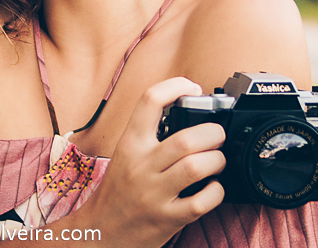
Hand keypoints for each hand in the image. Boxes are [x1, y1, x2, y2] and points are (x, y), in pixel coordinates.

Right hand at [76, 77, 225, 246]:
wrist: (100, 231)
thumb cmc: (118, 190)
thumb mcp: (125, 155)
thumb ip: (150, 136)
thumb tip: (188, 115)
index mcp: (129, 143)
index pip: (150, 101)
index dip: (176, 86)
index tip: (192, 87)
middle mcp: (141, 165)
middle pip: (185, 138)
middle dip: (213, 133)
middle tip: (217, 135)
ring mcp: (154, 193)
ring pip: (196, 167)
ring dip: (217, 160)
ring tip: (217, 160)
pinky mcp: (167, 218)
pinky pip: (202, 202)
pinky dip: (216, 192)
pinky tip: (212, 188)